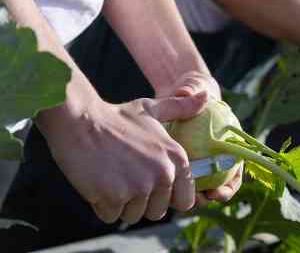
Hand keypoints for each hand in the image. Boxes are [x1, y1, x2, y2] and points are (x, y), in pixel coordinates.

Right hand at [37, 91, 208, 224]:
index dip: (168, 198)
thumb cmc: (116, 116)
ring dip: (120, 203)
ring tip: (112, 175)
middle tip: (125, 176)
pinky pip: (111, 216)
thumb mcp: (152, 109)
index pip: (185, 200)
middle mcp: (163, 173)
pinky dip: (102, 205)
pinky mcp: (114, 196)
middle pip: (157, 211)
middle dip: (141, 201)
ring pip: (133, 215)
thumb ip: (180, 108)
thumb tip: (204, 98)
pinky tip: (98, 181)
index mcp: (176, 157)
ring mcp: (139, 186)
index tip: (152, 187)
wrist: (80, 120)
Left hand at [155, 71, 242, 202]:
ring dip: (191, 195)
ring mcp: (198, 158)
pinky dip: (173, 184)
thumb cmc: (192, 87)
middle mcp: (215, 154)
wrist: (177, 90)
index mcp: (228, 141)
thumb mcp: (193, 85)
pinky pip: (178, 176)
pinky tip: (162, 187)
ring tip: (180, 198)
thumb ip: (191, 89)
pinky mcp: (180, 159)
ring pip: (197, 185)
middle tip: (199, 200)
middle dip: (210, 197)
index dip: (231, 185)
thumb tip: (186, 94)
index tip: (219, 192)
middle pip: (218, 183)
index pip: (236, 170)